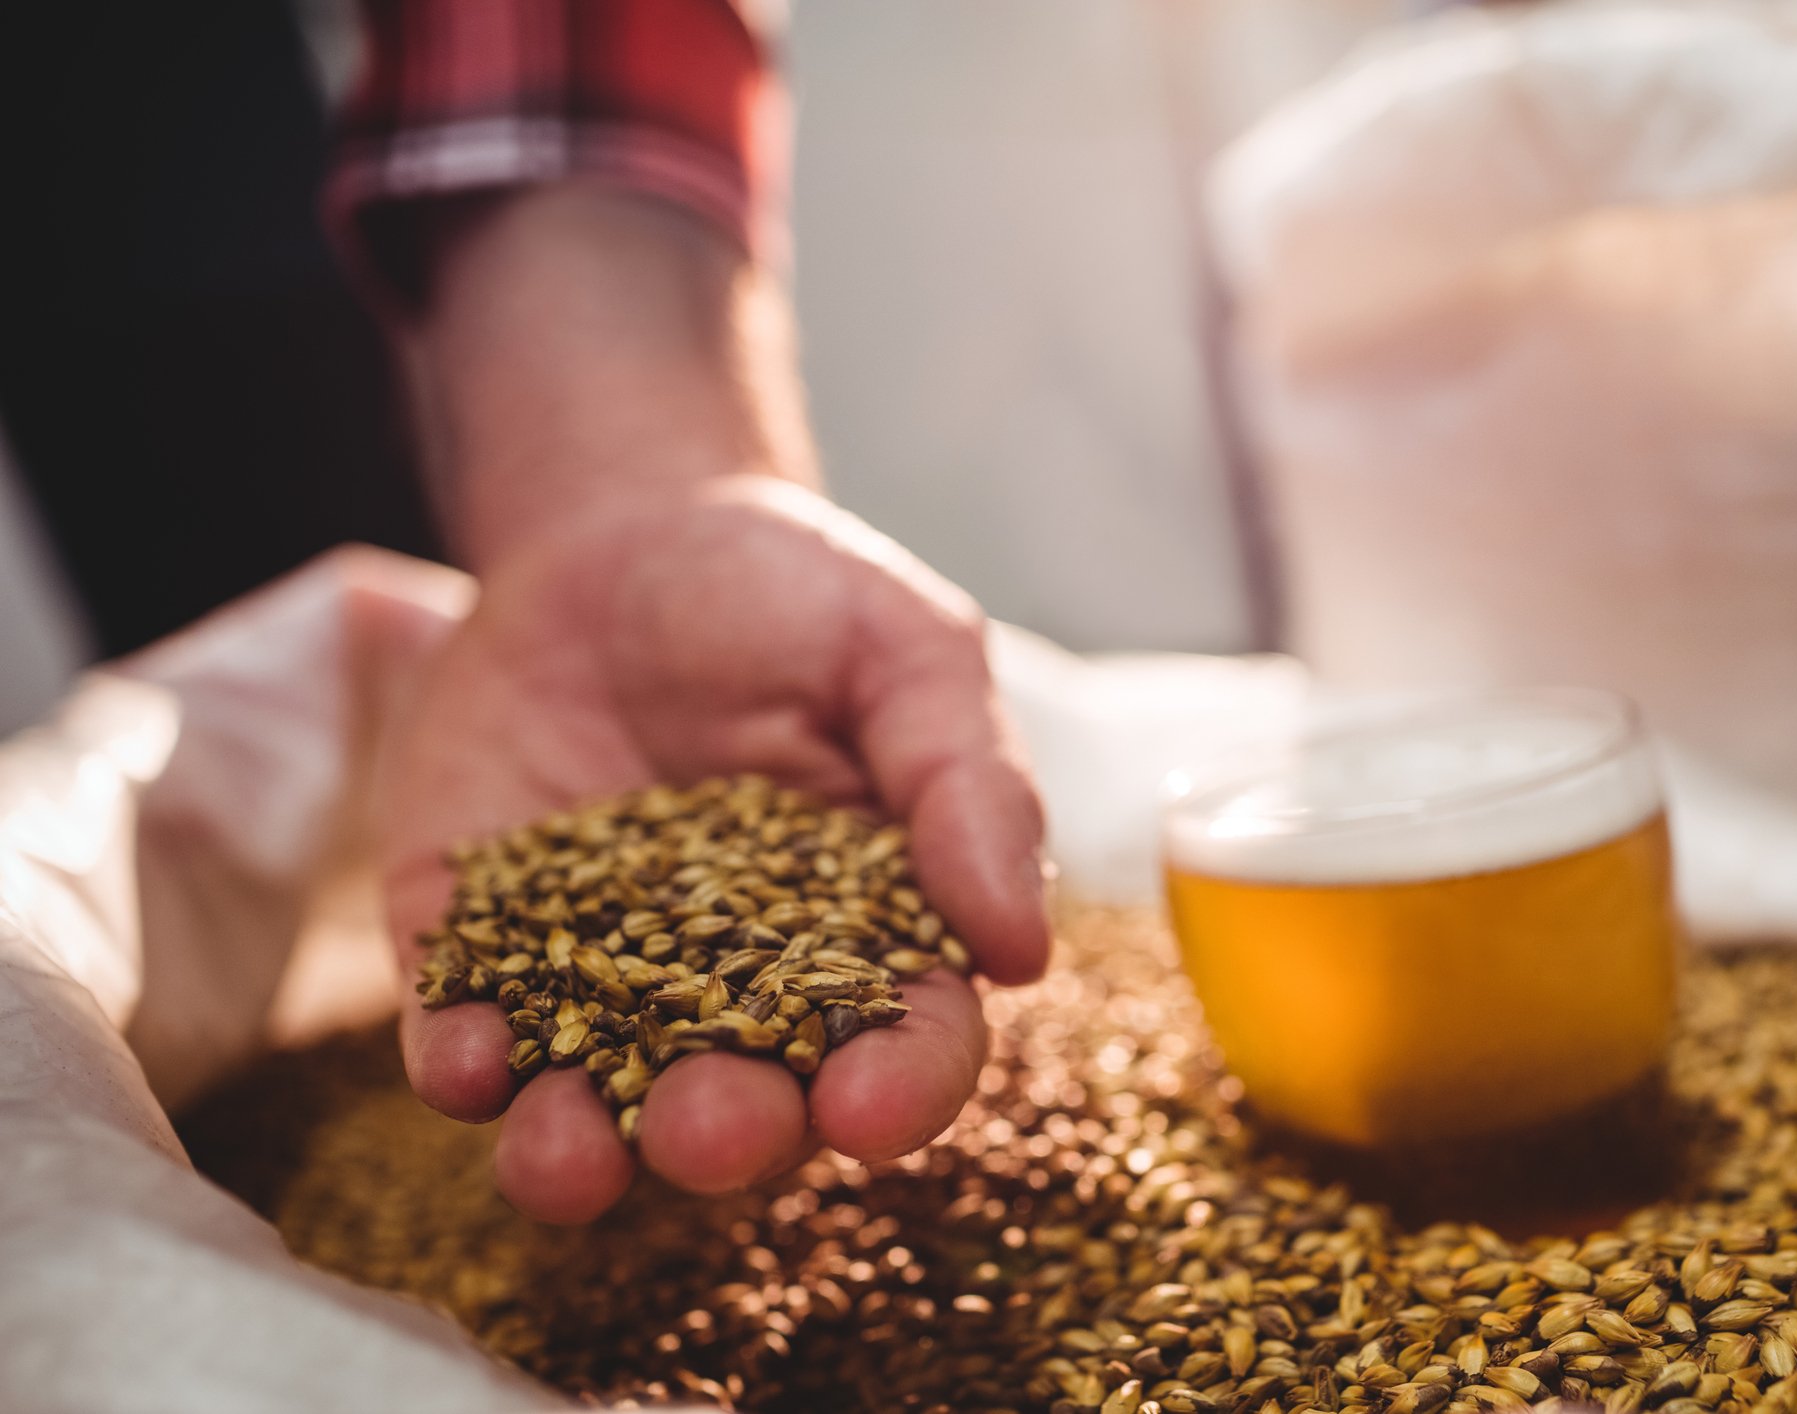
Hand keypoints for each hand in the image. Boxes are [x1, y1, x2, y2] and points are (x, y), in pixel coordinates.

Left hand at [379, 474, 1047, 1222]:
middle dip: (730, 1135)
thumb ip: (968, 784)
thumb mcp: (908, 650)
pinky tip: (461, 1059)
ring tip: (564, 1154)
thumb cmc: (793, 595)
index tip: (873, 1105)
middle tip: (711, 1128)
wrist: (618, 533)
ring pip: (596, 1109)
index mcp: (871, 938)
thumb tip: (1021, 949)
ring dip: (580, 1152)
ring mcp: (598, 981)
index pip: (906, 1043)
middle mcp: (739, 994)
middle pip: (750, 1105)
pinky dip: (461, 1061)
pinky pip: (463, 1030)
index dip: (901, 1086)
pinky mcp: (476, 946)